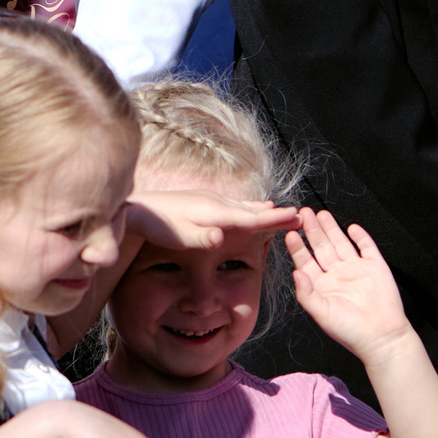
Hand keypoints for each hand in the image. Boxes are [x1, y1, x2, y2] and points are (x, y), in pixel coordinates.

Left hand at [126, 189, 299, 252]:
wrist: (136, 210)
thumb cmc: (157, 227)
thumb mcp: (177, 237)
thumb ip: (199, 238)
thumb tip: (219, 237)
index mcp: (214, 213)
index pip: (250, 217)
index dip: (273, 219)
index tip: (295, 216)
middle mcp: (215, 202)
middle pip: (252, 209)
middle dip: (276, 213)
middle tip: (300, 215)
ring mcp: (209, 200)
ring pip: (244, 206)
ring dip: (264, 209)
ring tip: (282, 210)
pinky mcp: (203, 202)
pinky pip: (235, 205)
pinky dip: (250, 206)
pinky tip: (255, 205)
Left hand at [287, 209, 415, 359]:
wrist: (382, 337)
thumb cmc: (350, 331)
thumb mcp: (322, 314)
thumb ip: (306, 294)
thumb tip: (295, 273)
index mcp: (322, 285)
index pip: (306, 261)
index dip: (298, 247)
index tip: (289, 232)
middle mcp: (337, 275)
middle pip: (321, 247)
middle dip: (312, 230)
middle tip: (303, 213)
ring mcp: (356, 269)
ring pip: (341, 243)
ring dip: (331, 228)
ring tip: (321, 214)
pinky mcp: (375, 267)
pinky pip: (366, 247)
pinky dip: (360, 236)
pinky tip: (352, 227)